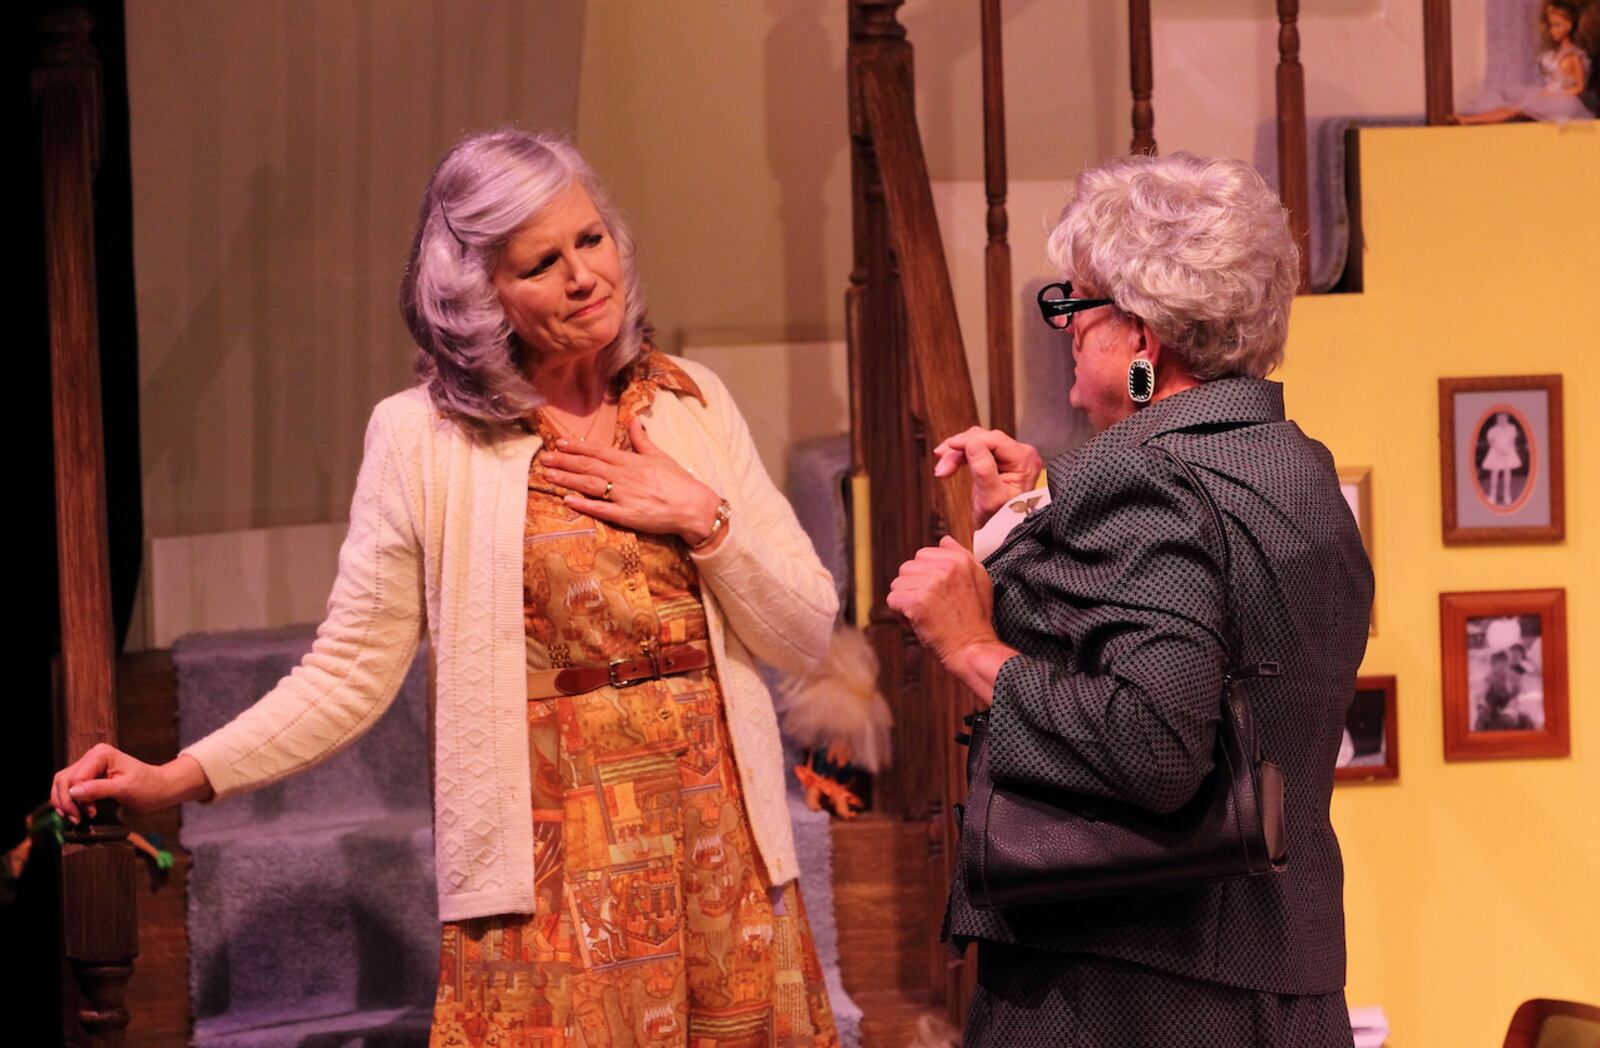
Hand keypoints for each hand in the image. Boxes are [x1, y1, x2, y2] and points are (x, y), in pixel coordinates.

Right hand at [51, 746, 211, 823]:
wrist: (159, 789)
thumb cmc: (147, 787)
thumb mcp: (125, 789)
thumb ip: (98, 789)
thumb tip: (74, 792)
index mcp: (101, 754)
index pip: (76, 777)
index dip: (77, 798)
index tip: (89, 814)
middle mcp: (92, 756)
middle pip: (64, 779)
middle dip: (66, 802)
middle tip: (77, 820)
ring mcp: (89, 766)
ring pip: (62, 783)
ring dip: (64, 802)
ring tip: (74, 818)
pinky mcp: (88, 777)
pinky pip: (68, 788)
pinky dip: (67, 800)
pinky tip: (73, 812)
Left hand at [541, 417, 725, 546]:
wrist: (693, 506)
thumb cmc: (677, 481)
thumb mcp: (659, 455)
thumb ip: (642, 439)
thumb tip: (634, 419)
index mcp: (630, 460)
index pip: (598, 451)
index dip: (577, 447)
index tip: (559, 443)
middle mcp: (624, 475)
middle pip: (588, 466)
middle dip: (565, 461)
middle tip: (545, 458)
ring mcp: (624, 495)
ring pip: (590, 484)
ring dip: (567, 479)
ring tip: (548, 475)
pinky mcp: (626, 515)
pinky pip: (601, 509)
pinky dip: (583, 504)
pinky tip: (567, 500)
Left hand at [887, 536, 1001, 666]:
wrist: (973, 648)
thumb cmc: (975, 619)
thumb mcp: (980, 581)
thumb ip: (962, 556)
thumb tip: (944, 539)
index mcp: (960, 559)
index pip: (922, 555)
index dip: (925, 576)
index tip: (938, 594)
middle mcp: (946, 567)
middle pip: (907, 568)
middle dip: (913, 588)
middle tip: (931, 607)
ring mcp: (931, 584)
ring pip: (897, 584)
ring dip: (906, 601)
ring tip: (925, 615)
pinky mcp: (917, 602)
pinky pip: (893, 600)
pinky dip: (900, 615)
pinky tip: (918, 622)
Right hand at [932, 427, 1042, 527]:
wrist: (1004, 533)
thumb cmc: (1002, 521)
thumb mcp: (991, 498)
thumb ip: (984, 470)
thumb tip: (972, 445)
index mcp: (1024, 460)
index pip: (994, 439)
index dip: (968, 441)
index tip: (948, 447)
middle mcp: (1020, 454)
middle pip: (984, 439)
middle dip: (960, 449)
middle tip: (941, 467)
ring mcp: (1010, 456)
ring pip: (977, 442)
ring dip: (957, 453)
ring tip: (942, 469)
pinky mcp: (999, 460)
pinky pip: (976, 450)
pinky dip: (961, 456)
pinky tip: (948, 465)